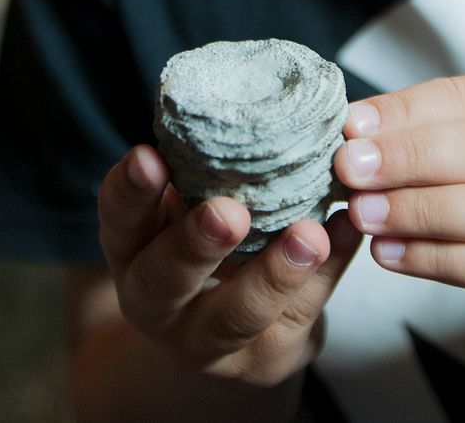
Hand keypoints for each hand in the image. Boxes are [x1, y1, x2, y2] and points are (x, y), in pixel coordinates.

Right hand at [97, 145, 361, 387]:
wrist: (230, 336)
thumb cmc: (205, 244)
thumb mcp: (184, 208)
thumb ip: (202, 170)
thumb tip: (252, 105)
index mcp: (132, 250)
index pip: (118, 219)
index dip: (130, 190)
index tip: (149, 155)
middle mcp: (157, 302)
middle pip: (165, 279)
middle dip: (196, 244)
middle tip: (228, 211)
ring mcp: (208, 340)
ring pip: (235, 316)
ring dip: (274, 274)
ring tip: (310, 235)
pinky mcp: (266, 359)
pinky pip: (300, 316)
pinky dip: (327, 273)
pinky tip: (345, 233)